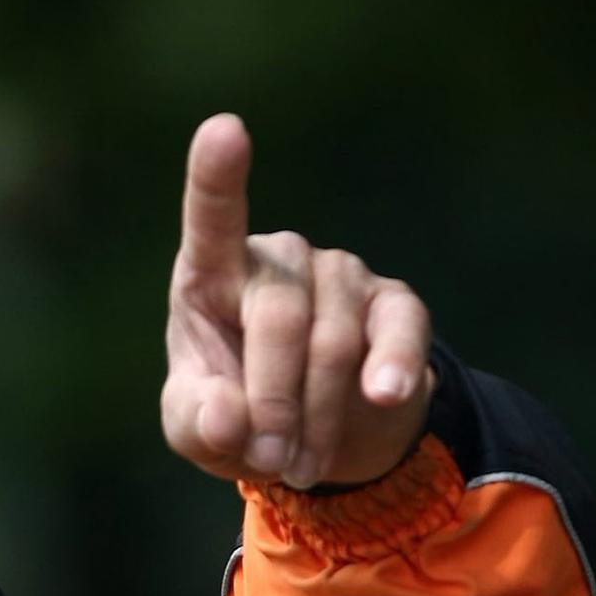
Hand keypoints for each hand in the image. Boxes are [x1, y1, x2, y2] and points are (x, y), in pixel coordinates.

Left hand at [162, 113, 432, 490]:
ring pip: (332, 344)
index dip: (216, 178)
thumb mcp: (198, 433)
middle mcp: (279, 259)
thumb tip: (226, 418)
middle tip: (270, 463)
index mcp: (213, 277)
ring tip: (300, 465)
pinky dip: (390, 372)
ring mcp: (341, 274)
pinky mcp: (395, 304)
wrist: (313, 440)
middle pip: (279, 319)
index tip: (223, 129)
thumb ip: (198, 425)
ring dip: (315, 420)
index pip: (212, 222)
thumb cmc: (237, 419)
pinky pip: (397, 334)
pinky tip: (384, 398)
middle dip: (273, 404)